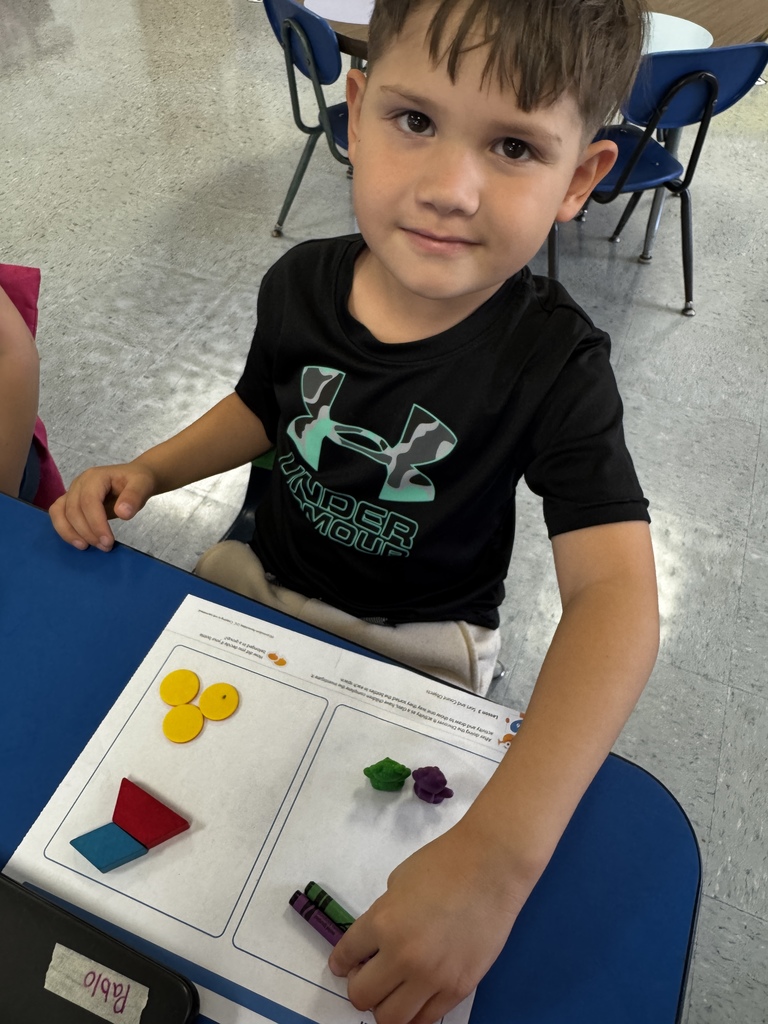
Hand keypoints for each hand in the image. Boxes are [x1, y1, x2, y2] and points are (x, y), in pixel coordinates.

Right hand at [49, 461, 157, 550]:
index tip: (108, 541)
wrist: (135, 479)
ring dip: (71, 533)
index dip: (96, 523)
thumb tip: (123, 514)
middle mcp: (79, 483)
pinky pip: (58, 515)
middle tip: (105, 547)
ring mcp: (72, 492)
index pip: (89, 501)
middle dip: (87, 532)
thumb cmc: (138, 481)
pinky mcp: (70, 502)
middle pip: (73, 509)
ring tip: (87, 547)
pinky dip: (65, 530)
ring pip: (59, 513)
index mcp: (96, 477)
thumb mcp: (143, 485)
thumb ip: (135, 497)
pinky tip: (80, 542)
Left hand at [329, 822, 528, 1023]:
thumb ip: (383, 914)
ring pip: (391, 1019)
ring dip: (385, 1006)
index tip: (345, 965)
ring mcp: (432, 977)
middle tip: (370, 974)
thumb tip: (378, 942)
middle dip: (360, 986)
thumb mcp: (398, 882)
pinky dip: (414, 1012)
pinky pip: (425, 1019)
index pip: (345, 957)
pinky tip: (416, 995)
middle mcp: (402, 956)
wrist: (492, 865)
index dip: (341, 962)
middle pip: (361, 997)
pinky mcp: (458, 989)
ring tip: (393, 989)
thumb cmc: (444, 862)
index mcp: (382, 922)